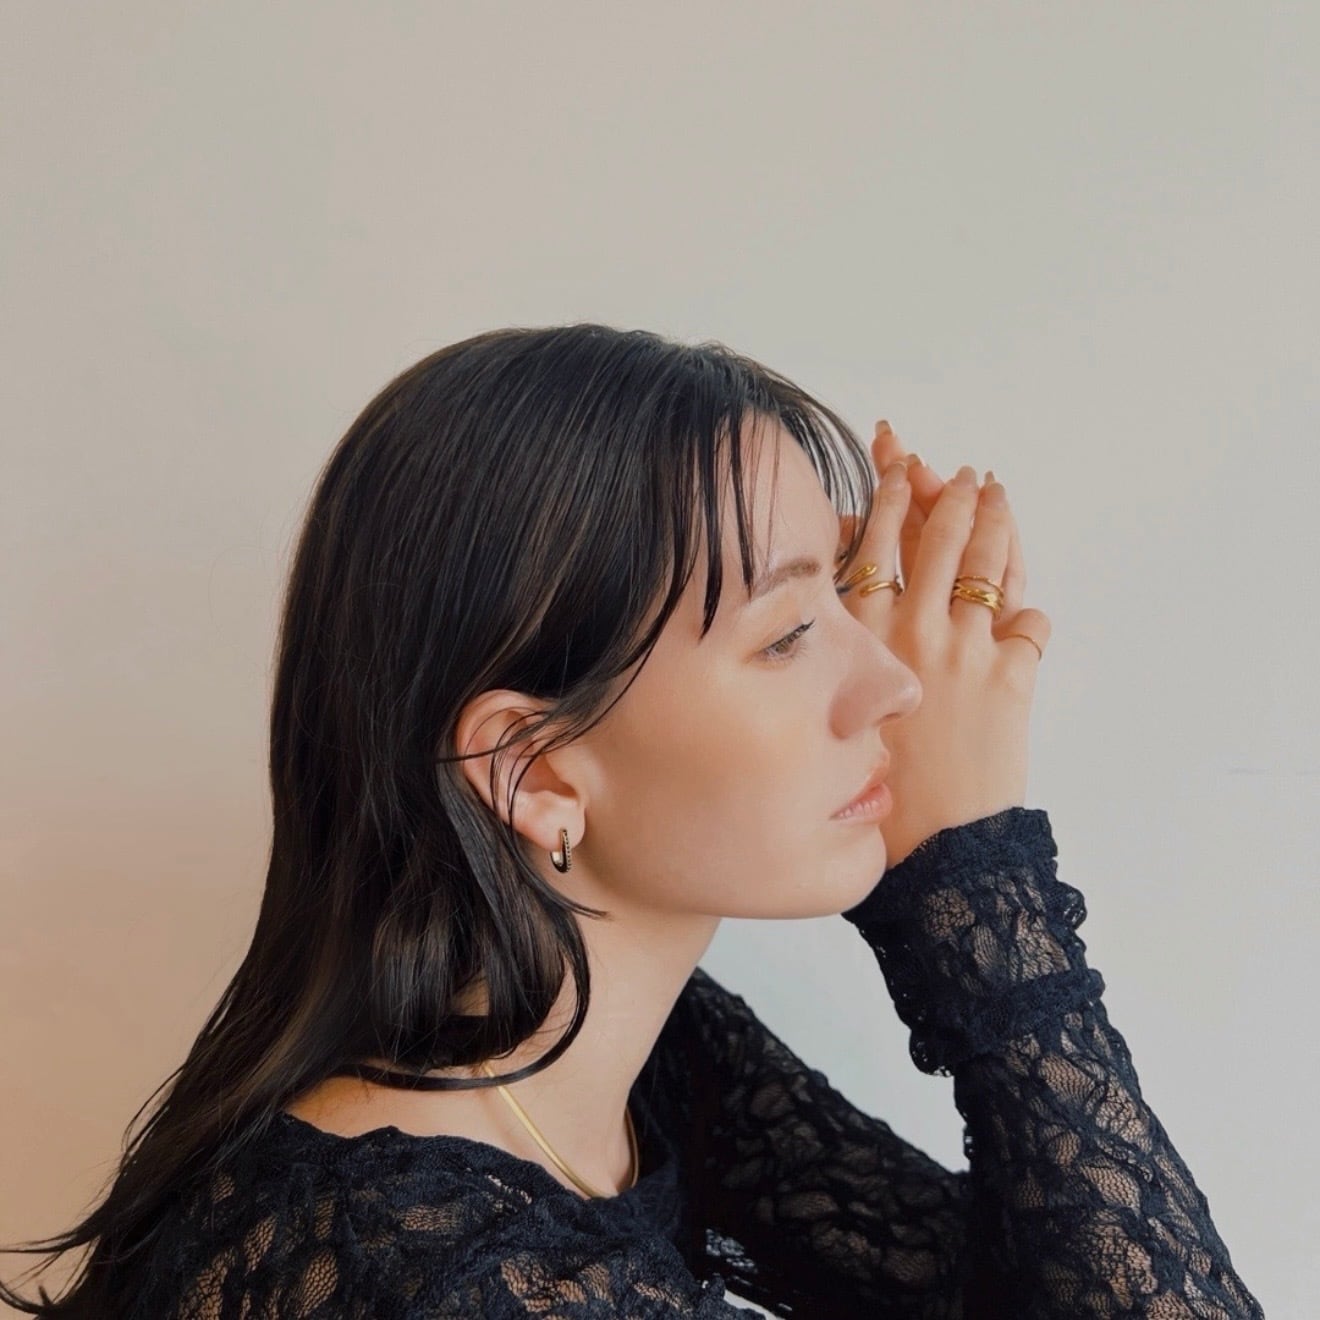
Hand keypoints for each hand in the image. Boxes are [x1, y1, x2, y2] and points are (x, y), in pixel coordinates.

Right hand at [835, 421, 1050, 866]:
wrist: (932, 852)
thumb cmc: (868, 793)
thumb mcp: (826, 713)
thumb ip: (832, 653)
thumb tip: (834, 606)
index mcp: (861, 634)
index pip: (877, 539)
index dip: (890, 491)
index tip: (899, 459)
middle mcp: (914, 628)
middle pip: (938, 537)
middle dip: (947, 492)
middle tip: (958, 471)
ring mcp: (968, 649)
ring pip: (988, 565)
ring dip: (995, 523)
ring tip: (996, 493)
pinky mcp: (1013, 679)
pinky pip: (1029, 627)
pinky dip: (1029, 615)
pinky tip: (1027, 607)